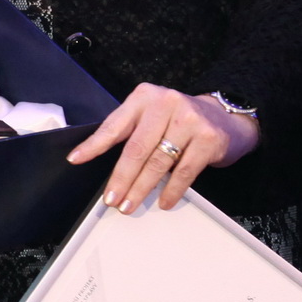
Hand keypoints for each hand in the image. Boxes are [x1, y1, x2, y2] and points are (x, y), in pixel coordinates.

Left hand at [67, 83, 257, 212]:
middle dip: (121, 178)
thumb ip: (130, 130)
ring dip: (142, 189)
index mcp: (144, 97)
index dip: (94, 145)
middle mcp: (166, 103)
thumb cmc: (179, 120)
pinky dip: (171, 190)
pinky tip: (164, 202)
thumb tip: (100, 161)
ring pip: (158, 162)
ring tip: (130, 205)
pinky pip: (184, 171)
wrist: (225, 117)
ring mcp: (189, 119)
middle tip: (111, 199)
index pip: (115, 125)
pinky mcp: (208, 138)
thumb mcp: (152, 116)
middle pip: (136, 148)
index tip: (76, 159)